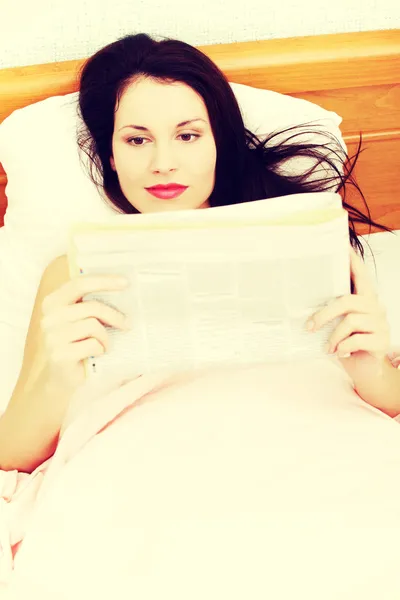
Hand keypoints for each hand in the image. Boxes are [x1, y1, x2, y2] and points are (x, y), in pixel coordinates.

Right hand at [40, 274, 129, 393]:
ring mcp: (52, 336)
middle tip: (127, 324)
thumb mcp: (80, 320)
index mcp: (53, 302)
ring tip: (104, 345)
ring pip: (94, 326)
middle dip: (114, 315)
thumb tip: (122, 289)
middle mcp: (49, 317)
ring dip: (105, 338)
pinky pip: (92, 345)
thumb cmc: (77, 344)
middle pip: (92, 307)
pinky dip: (100, 350)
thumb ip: (91, 305)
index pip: (80, 283)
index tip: (125, 282)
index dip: (104, 281)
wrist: (61, 378)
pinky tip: (95, 355)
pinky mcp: (60, 354)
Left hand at [305, 243, 390, 362]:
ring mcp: (381, 323)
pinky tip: (340, 353)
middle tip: (309, 326)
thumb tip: (304, 305)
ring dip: (333, 336)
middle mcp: (375, 307)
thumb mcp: (338, 325)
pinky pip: (356, 340)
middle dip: (324, 314)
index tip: (343, 246)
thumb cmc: (347, 343)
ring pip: (350, 321)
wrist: (364, 370)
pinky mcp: (381, 341)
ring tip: (327, 347)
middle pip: (347, 301)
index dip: (353, 261)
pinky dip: (343, 348)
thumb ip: (332, 311)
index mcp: (365, 298)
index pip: (360, 275)